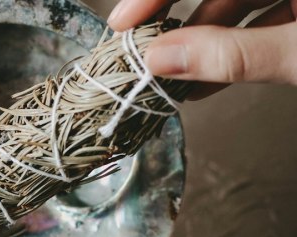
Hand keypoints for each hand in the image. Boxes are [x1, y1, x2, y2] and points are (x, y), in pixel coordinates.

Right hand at [107, 0, 296, 98]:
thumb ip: (234, 55)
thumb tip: (163, 59)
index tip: (122, 24)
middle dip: (174, 25)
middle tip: (140, 51)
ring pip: (231, 13)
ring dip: (198, 48)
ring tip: (169, 79)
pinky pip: (254, 30)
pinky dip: (229, 56)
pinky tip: (204, 83)